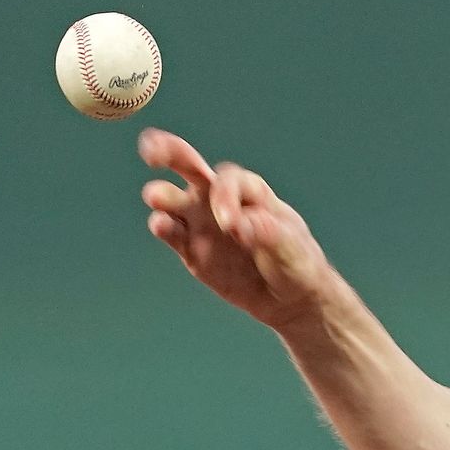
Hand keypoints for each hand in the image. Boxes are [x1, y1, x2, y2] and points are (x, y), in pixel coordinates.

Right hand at [137, 128, 338, 330]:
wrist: (291, 299)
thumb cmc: (297, 265)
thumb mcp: (292, 249)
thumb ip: (267, 233)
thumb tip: (239, 224)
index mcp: (250, 192)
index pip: (228, 180)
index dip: (225, 196)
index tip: (231, 226)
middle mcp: (219, 199)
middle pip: (189, 166)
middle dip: (169, 151)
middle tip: (151, 150)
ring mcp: (201, 222)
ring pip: (172, 199)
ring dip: (161, 195)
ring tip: (156, 197)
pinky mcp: (190, 248)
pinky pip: (171, 232)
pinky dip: (163, 227)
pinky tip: (161, 226)